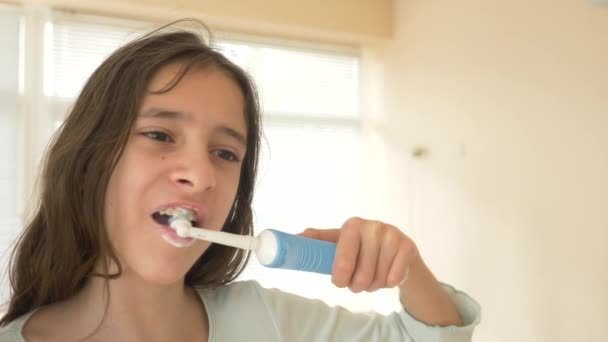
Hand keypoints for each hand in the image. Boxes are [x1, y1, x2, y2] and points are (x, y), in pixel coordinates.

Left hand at [298, 217, 419, 292]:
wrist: (397, 254)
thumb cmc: (360, 251)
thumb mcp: (338, 245)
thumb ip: (317, 242)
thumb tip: (293, 236)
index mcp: (352, 225)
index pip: (342, 251)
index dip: (340, 270)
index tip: (339, 282)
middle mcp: (372, 226)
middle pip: (361, 271)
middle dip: (356, 285)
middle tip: (356, 284)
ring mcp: (391, 234)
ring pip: (377, 277)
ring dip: (373, 286)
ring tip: (372, 278)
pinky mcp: (407, 246)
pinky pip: (394, 278)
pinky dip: (389, 283)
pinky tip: (389, 275)